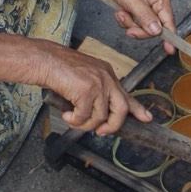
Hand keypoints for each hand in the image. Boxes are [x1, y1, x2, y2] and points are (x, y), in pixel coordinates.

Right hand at [35, 42, 152, 135]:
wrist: (44, 59)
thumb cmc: (58, 69)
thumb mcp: (84, 79)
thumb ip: (95, 93)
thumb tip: (99, 116)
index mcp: (107, 74)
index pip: (126, 95)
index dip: (137, 109)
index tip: (146, 118)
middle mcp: (106, 77)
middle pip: (121, 109)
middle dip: (112, 125)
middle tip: (100, 132)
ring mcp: (97, 83)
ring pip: (100, 117)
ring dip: (85, 124)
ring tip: (73, 120)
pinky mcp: (86, 90)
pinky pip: (84, 116)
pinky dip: (74, 120)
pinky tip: (67, 115)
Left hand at [98, 0, 176, 47]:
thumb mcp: (133, 1)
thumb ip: (146, 17)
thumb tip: (158, 31)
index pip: (168, 21)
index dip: (169, 37)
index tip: (169, 50)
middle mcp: (157, 2)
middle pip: (154, 28)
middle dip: (139, 28)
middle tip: (128, 27)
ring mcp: (148, 6)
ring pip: (143, 27)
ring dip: (130, 23)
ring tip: (121, 12)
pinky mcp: (139, 9)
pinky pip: (135, 23)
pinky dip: (126, 20)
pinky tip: (121, 11)